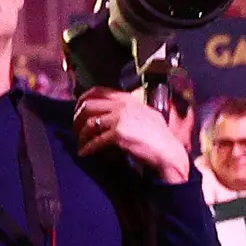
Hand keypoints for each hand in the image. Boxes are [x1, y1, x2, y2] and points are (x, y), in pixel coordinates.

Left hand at [74, 89, 191, 183]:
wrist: (168, 152)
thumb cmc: (159, 136)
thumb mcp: (144, 114)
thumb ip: (128, 109)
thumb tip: (110, 113)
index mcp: (127, 99)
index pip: (97, 91)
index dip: (82, 100)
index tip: (78, 111)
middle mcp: (123, 106)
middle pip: (88, 106)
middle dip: (77, 119)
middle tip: (76, 130)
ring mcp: (120, 119)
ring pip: (90, 124)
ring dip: (81, 136)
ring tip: (81, 144)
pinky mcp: (118, 135)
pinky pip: (96, 141)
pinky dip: (88, 148)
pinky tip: (85, 153)